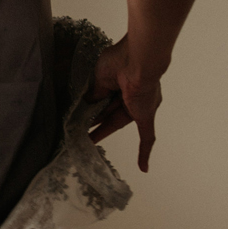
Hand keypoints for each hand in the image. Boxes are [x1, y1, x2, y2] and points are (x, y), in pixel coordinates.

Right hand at [88, 35, 163, 171]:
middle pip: (110, 112)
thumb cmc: (119, 61)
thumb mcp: (100, 77)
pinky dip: (144, 152)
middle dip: (95, 121)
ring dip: (103, 131)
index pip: (105, 98)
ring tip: (85, 142)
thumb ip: (95, 93)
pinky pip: (147, 136)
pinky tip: (143, 168)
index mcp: (122, 81)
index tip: (83, 114)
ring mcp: (140, 106)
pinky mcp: (145, 116)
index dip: (94, 107)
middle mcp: (132, 95)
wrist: (138, 60)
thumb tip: (88, 104)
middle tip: (80, 131)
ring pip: (118, 122)